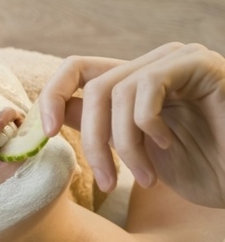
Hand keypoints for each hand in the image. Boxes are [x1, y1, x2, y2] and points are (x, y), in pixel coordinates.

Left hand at [39, 43, 224, 207]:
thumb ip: (99, 126)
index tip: (41, 135)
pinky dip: (147, 126)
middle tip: (105, 181)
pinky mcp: (200, 64)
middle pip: (90, 87)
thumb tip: (52, 114)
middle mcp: (151, 65)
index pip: (75, 70)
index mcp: (132, 81)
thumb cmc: (198, 168)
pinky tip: (167, 146)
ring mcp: (176, 61)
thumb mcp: (134, 150)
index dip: (50, 96)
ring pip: (114, 92)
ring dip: (122, 146)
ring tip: (143, 178)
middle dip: (91, 141)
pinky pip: (147, 88)